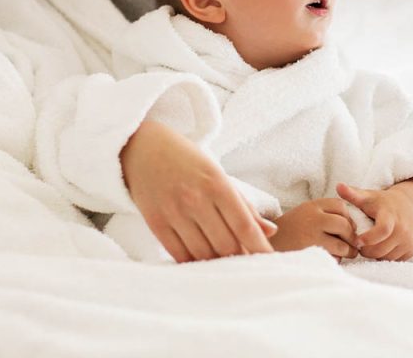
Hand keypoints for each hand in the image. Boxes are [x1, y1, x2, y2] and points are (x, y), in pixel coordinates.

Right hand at [120, 121, 275, 261]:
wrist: (142, 148)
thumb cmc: (186, 160)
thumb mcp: (217, 174)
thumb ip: (243, 204)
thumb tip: (270, 231)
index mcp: (217, 183)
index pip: (245, 225)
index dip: (260, 248)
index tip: (271, 262)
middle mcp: (196, 198)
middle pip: (226, 244)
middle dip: (240, 258)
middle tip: (247, 264)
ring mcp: (174, 211)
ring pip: (203, 253)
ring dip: (217, 263)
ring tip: (225, 264)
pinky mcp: (155, 222)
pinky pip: (179, 254)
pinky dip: (193, 262)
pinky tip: (201, 262)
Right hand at [269, 198, 357, 259]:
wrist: (264, 244)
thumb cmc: (290, 231)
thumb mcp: (304, 213)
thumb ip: (324, 214)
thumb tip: (354, 227)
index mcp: (311, 206)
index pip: (340, 206)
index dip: (348, 217)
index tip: (346, 228)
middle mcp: (312, 218)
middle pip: (344, 224)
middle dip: (351, 237)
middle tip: (351, 245)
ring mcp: (311, 236)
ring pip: (342, 245)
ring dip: (347, 252)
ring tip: (344, 255)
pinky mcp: (310, 254)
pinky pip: (333, 259)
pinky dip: (336, 261)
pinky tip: (330, 260)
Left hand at [337, 183, 412, 260]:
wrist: (408, 207)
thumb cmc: (382, 202)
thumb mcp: (368, 196)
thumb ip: (353, 194)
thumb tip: (338, 186)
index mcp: (391, 215)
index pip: (382, 230)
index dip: (368, 238)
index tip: (356, 240)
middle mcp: (403, 229)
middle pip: (381, 248)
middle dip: (366, 249)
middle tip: (357, 244)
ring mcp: (408, 240)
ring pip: (386, 257)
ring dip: (374, 255)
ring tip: (367, 245)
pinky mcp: (411, 250)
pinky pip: (393, 260)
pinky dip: (383, 257)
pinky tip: (378, 247)